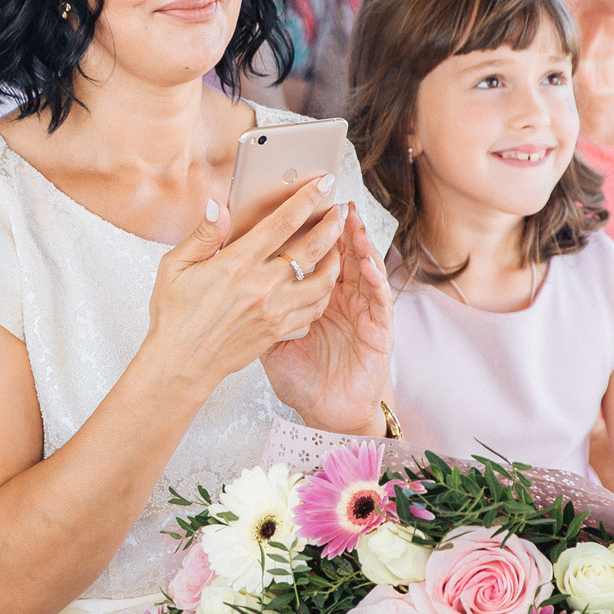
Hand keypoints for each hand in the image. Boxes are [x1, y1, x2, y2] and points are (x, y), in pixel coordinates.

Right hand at [142, 174, 347, 396]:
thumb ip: (204, 234)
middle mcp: (262, 287)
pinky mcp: (278, 331)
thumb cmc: (175, 316)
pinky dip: (324, 294)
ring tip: (337, 246)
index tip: (322, 184)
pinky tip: (321, 284)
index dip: (306, 200)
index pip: (282, 224)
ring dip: (335, 260)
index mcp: (237, 265)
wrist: (181, 364)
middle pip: (313, 249)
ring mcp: (274, 311)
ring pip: (322, 282)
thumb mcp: (175, 266)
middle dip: (332, 225)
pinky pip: (314, 311)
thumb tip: (221, 206)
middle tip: (340, 212)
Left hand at [263, 208, 392, 434]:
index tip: (299, 204)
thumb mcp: (268, 339)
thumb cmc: (299, 378)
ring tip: (351, 221)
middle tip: (330, 198)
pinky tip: (368, 264)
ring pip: (363, 269)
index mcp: (312, 298)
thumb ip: (256, 305)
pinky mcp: (379, 330)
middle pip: (340, 254)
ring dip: (359, 244)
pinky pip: (379, 300)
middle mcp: (341, 299)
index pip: (311, 255)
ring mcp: (362, 313)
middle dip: (336, 226)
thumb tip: (233, 277)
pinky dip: (375, 279)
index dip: (308, 230)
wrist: (324, 415)